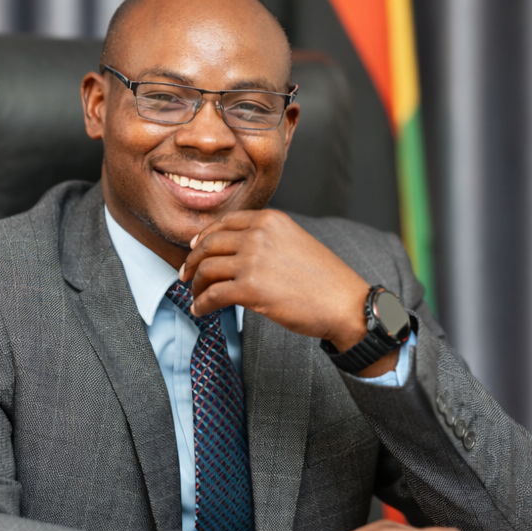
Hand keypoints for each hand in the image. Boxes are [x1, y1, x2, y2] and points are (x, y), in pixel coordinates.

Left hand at [178, 210, 370, 350]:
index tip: (195, 250)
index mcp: (270, 219)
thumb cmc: (325, 279)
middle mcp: (258, 234)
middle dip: (193, 261)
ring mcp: (252, 260)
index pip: (224, 223)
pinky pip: (212, 294)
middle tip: (186, 275)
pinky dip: (202, 304)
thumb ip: (267, 239)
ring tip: (195, 296)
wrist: (345, 303)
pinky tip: (201, 311)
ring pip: (206, 269)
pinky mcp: (250, 288)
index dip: (204, 237)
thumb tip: (236, 252)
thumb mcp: (295, 242)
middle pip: (209, 244)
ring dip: (195, 285)